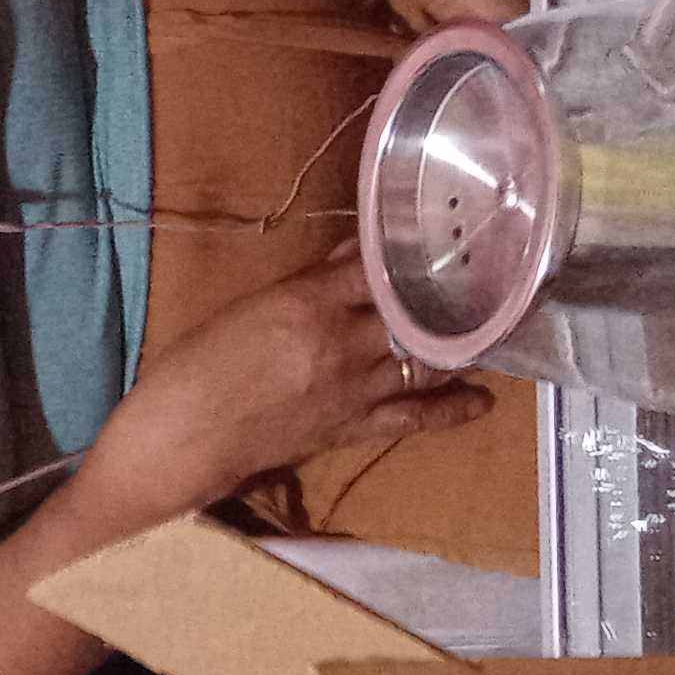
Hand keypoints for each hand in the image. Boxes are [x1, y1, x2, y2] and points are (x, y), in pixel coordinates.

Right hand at [98, 248, 492, 511]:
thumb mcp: (249, 306)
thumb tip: (356, 254)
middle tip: (484, 275)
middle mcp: (342, 343)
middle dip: (449, 292)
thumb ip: (309, 279)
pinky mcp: (353, 428)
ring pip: (425, 359)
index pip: (379, 267)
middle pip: (415, 311)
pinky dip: (453, 408)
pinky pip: (415, 418)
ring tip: (492, 323)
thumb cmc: (196, 366)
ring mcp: (353, 389)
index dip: (415, 250)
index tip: (444, 234)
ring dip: (461, 342)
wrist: (182, 440)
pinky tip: (484, 398)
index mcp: (307, 302)